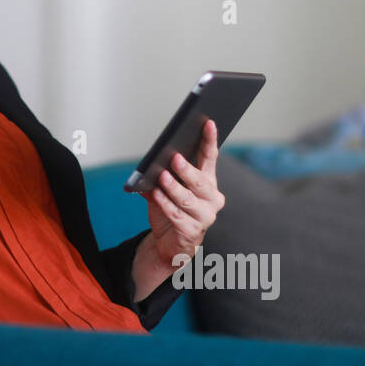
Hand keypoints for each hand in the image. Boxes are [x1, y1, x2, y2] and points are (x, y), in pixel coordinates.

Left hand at [139, 118, 225, 268]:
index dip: (209, 140)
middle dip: (187, 169)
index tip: (208, 123)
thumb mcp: (165, 190)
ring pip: (189, 199)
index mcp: (208, 183)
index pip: (210, 158)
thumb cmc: (170, 211)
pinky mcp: (194, 232)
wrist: (169, 242)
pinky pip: (178, 216)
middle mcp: (211, 199)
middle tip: (174, 158)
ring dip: (174, 188)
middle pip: (200, 181)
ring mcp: (205, 216)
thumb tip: (153, 163)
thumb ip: (162, 176)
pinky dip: (165, 205)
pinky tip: (156, 196)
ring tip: (161, 177)